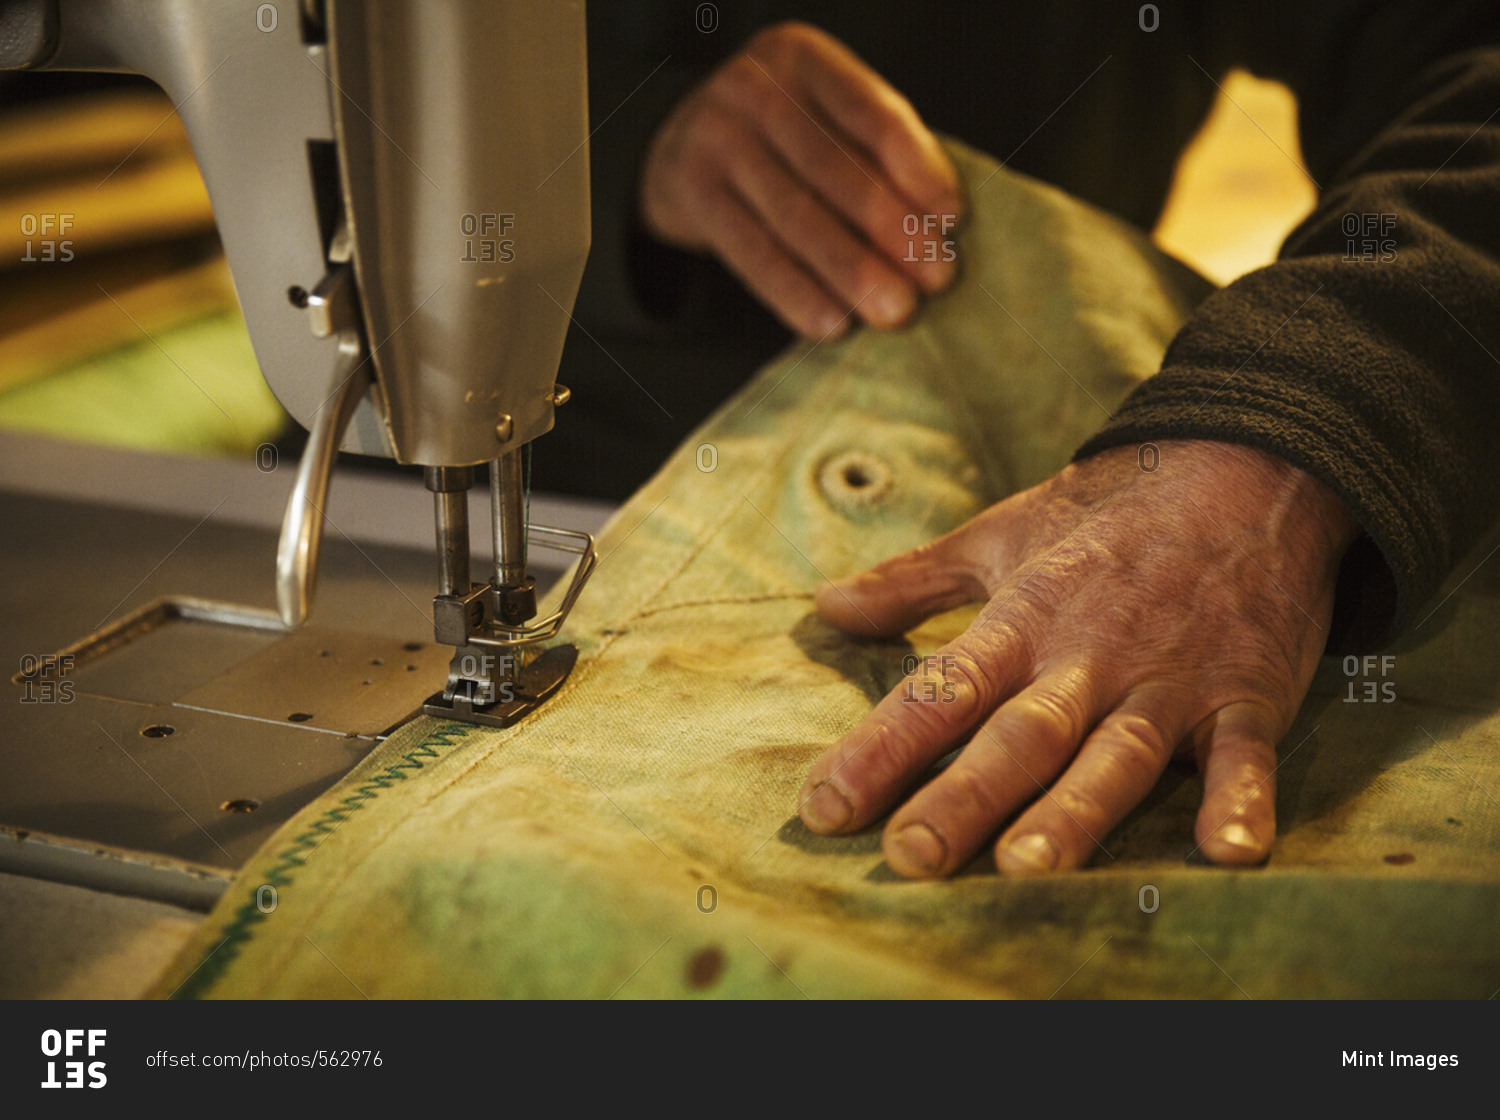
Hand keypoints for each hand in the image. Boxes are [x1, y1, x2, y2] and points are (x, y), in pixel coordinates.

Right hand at [639, 21, 963, 339]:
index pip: (870, 113)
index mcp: (804, 57)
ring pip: (794, 217)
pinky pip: (751, 252)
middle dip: (891, 229)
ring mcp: (715, 138)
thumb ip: (876, 152)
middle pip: (833, 170)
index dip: (917, 167)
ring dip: (850, 270)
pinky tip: (832, 323)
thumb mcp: (826, 116)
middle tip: (935, 280)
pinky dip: (795, 293)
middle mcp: (755, 89)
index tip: (953, 219)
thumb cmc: (783, 136)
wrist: (681, 143)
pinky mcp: (692, 193)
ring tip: (894, 310)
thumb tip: (941, 228)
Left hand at [799, 440, 1360, 875]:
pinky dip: (1243, 799)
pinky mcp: (1245, 695)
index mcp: (1024, 619)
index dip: (880, 749)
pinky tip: (1231, 851)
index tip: (824, 806)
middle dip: (963, 796)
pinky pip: (1245, 754)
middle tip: (909, 856)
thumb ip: (913, 580)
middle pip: (1019, 737)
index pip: (940, 692)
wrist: (1246, 468)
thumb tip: (826, 605)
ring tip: (1027, 868)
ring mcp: (1169, 680)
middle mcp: (1089, 658)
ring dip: (1075, 812)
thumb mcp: (1000, 533)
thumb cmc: (1109, 510)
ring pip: (1115, 755)